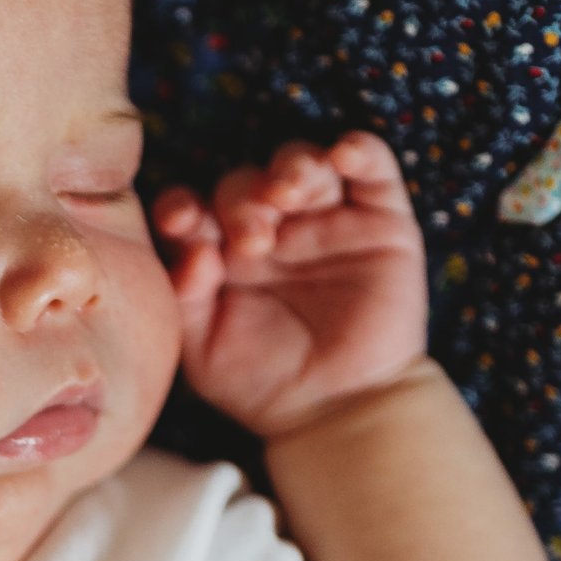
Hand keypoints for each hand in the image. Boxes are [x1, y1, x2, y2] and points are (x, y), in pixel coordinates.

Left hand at [153, 132, 426, 440]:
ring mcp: (324, 221)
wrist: (338, 411)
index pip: (194, 209)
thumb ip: (186, 294)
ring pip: (302, 164)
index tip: (181, 221)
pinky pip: (371, 165)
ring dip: (290, 168)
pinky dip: (357, 149)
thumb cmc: (263, 383)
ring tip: (284, 196)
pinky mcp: (380, 221)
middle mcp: (270, 229)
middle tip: (251, 241)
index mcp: (221, 252)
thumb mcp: (204, 347)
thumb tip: (194, 248)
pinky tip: (341, 156)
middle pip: (245, 183)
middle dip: (242, 201)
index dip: (182, 205)